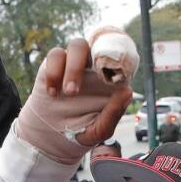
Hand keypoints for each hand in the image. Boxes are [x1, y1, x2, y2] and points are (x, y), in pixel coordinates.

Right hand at [16, 37, 132, 163]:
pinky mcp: (56, 65)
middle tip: (75, 92)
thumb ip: (114, 113)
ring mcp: (75, 63)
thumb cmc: (83, 129)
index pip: (120, 58)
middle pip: (97, 46)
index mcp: (111, 79)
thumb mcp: (101, 129)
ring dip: (72, 67)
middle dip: (90, 65)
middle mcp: (95, 66)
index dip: (118, 57)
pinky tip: (52, 93)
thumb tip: (128, 91)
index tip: (110, 75)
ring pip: (77, 45)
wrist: (56, 135)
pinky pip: (55, 55)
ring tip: (67, 93)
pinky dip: (53, 72)